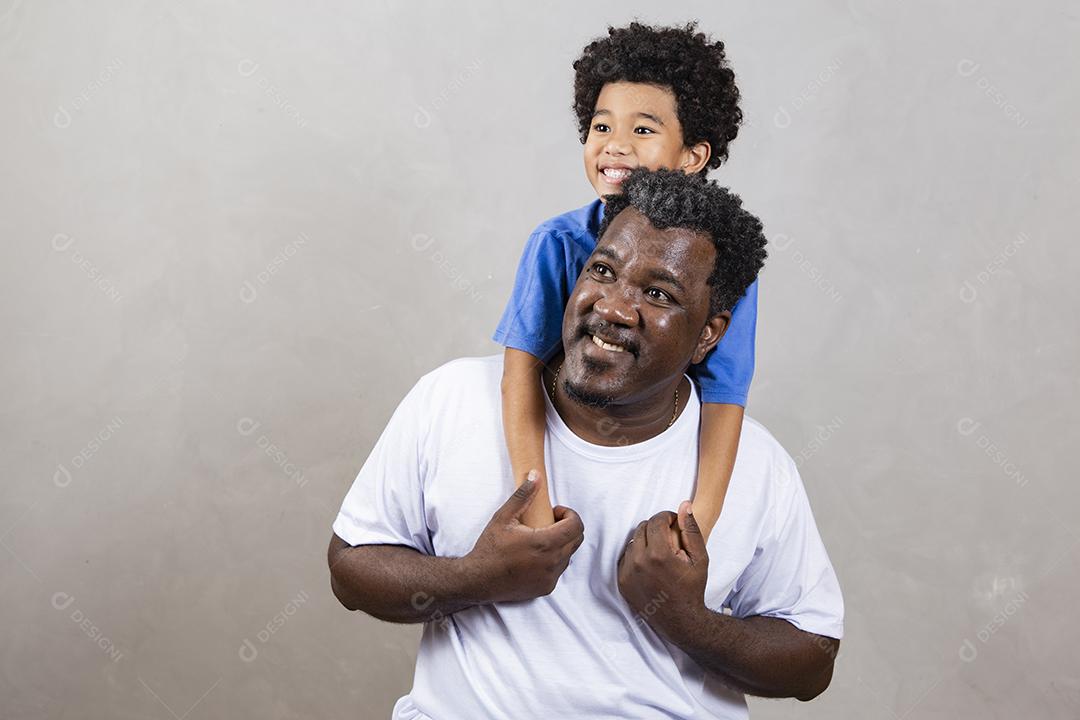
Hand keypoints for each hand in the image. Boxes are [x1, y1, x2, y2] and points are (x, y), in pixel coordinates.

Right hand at [464, 476, 584, 602]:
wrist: (478, 580)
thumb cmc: (490, 548)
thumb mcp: (503, 517)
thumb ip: (523, 495)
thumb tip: (535, 476)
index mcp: (545, 543)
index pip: (576, 526)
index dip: (569, 514)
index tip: (554, 512)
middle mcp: (552, 563)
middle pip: (577, 539)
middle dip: (567, 527)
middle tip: (548, 522)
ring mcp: (550, 577)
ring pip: (569, 555)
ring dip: (561, 543)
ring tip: (539, 539)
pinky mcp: (546, 587)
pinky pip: (559, 569)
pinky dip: (553, 559)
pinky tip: (534, 555)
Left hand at [617, 501, 708, 638]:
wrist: (681, 620)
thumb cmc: (693, 588)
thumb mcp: (700, 558)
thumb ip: (691, 530)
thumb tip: (684, 506)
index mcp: (659, 554)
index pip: (655, 520)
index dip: (667, 517)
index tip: (674, 522)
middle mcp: (639, 562)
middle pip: (642, 528)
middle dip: (656, 528)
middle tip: (668, 537)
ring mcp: (628, 573)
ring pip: (632, 541)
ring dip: (645, 541)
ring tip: (660, 551)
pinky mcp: (621, 582)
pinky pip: (625, 557)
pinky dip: (636, 555)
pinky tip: (650, 563)